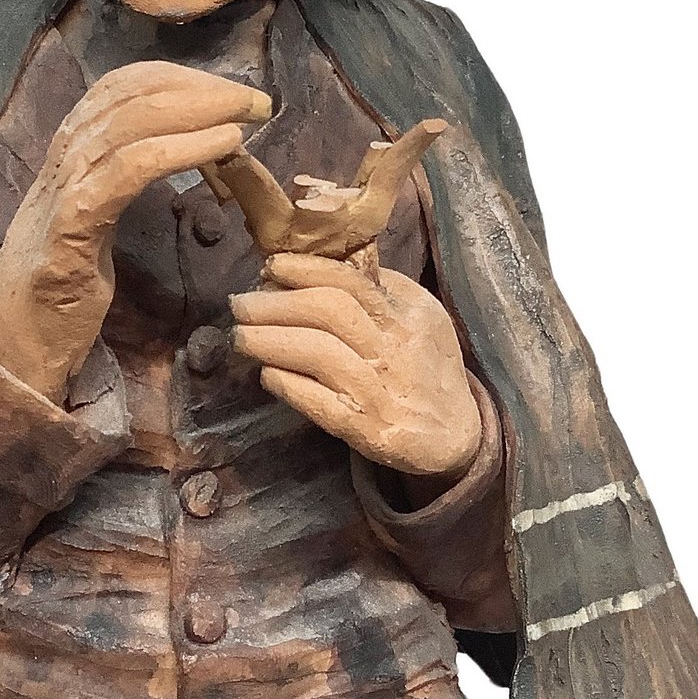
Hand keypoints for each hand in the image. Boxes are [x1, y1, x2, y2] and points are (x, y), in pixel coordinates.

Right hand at [0, 62, 269, 401]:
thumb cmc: (60, 289)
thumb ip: (122, 180)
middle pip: (129, 96)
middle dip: (199, 89)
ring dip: (199, 111)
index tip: (229, 90)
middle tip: (256, 97)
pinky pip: (129, 170)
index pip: (118, 88)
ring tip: (248, 114)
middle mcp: (62, 160)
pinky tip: (224, 145)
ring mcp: (63, 190)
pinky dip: (181, 149)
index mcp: (69, 154)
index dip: (177, 79)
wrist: (14, 344)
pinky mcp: (71, 227)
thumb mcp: (94, 220)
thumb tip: (180, 150)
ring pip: (130, 123)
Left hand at [230, 253, 481, 481]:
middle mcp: (395, 349)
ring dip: (269, 341)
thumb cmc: (430, 369)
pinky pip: (318, 403)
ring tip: (240, 337)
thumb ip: (383, 290)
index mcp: (408, 315)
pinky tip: (266, 374)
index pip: (352, 281)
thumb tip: (324, 263)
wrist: (458, 436)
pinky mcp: (367, 430)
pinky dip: (287, 384)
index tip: (270, 267)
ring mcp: (380, 390)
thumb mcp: (422, 319)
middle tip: (239, 304)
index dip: (305, 270)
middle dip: (275, 304)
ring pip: (318, 354)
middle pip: (328, 311)